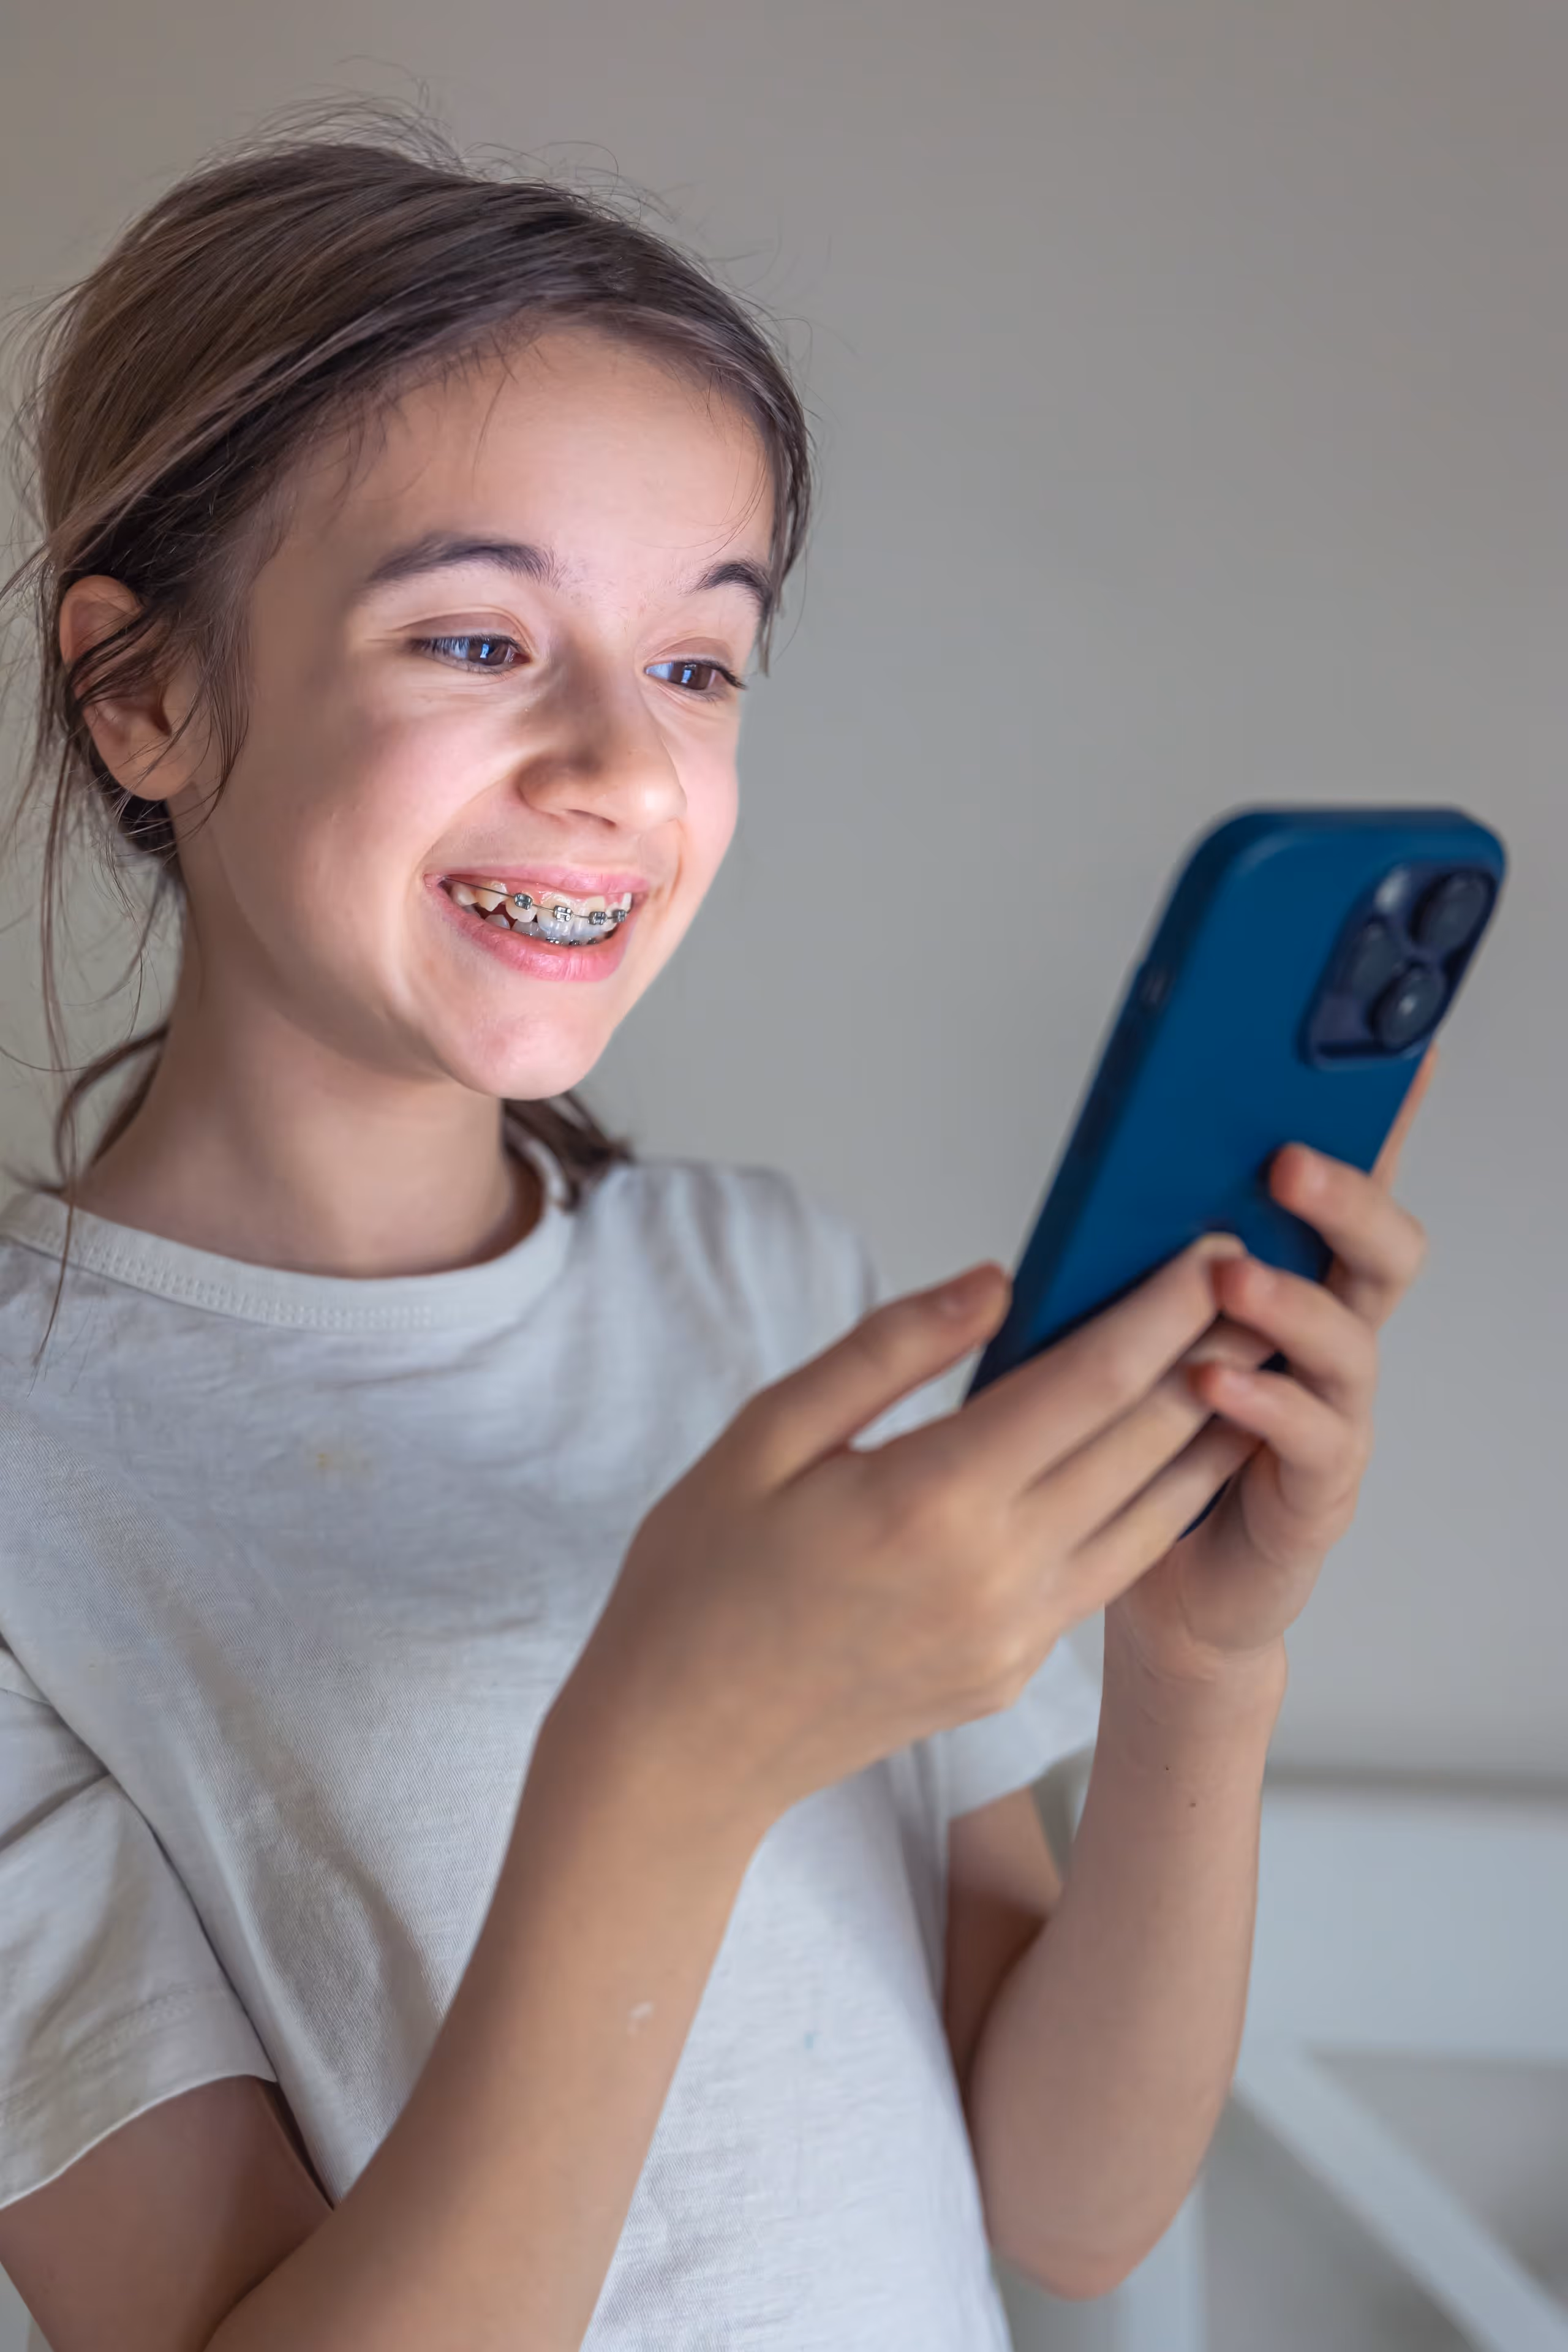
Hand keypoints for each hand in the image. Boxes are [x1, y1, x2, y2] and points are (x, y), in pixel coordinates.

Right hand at [565, 1228, 1292, 1836]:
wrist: (682, 1745)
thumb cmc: (702, 1575)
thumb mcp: (765, 1436)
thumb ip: (888, 1352)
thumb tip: (996, 1281)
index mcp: (930, 1500)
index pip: (1088, 1381)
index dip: (1162, 1308)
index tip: (1210, 1249)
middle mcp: (995, 1575)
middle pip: (1143, 1443)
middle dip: (1210, 1354)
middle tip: (1255, 1285)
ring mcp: (1013, 1635)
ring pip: (1151, 1516)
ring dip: (1210, 1435)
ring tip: (1251, 1361)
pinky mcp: (1013, 1672)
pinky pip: (1109, 1570)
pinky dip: (1157, 1504)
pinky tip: (1174, 1455)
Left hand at [1108, 1043, 1438, 1693]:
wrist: (1161, 1586)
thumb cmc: (1142, 1444)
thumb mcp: (1134, 1327)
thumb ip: (1143, 1257)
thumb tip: (1110, 1163)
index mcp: (1294, 1284)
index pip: (1346, 1186)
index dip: (1382, 1119)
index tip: (1396, 1050)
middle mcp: (1328, 1343)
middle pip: (1380, 1252)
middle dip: (1345, 1197)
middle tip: (1287, 1162)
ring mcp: (1333, 1416)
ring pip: (1350, 1342)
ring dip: (1292, 1301)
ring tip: (1230, 1276)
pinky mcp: (1315, 1491)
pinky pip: (1313, 1439)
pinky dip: (1264, 1405)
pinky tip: (1215, 1381)